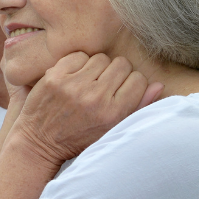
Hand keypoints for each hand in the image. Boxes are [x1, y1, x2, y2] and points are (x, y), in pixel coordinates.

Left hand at [10, 52, 162, 167]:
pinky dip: (78, 64)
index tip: (121, 90)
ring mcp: (73, 85)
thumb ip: (136, 108)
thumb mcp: (112, 130)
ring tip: (88, 82)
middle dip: (116, 73)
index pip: (139, 79)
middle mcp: (95, 98)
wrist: (39, 142)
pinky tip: (73, 78)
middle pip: (122, 65)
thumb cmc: (79, 138)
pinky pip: (79, 55)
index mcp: (113, 113)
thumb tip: (158, 85)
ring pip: (101, 58)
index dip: (131, 83)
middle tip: (104, 85)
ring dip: (97, 68)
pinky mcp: (55, 76)